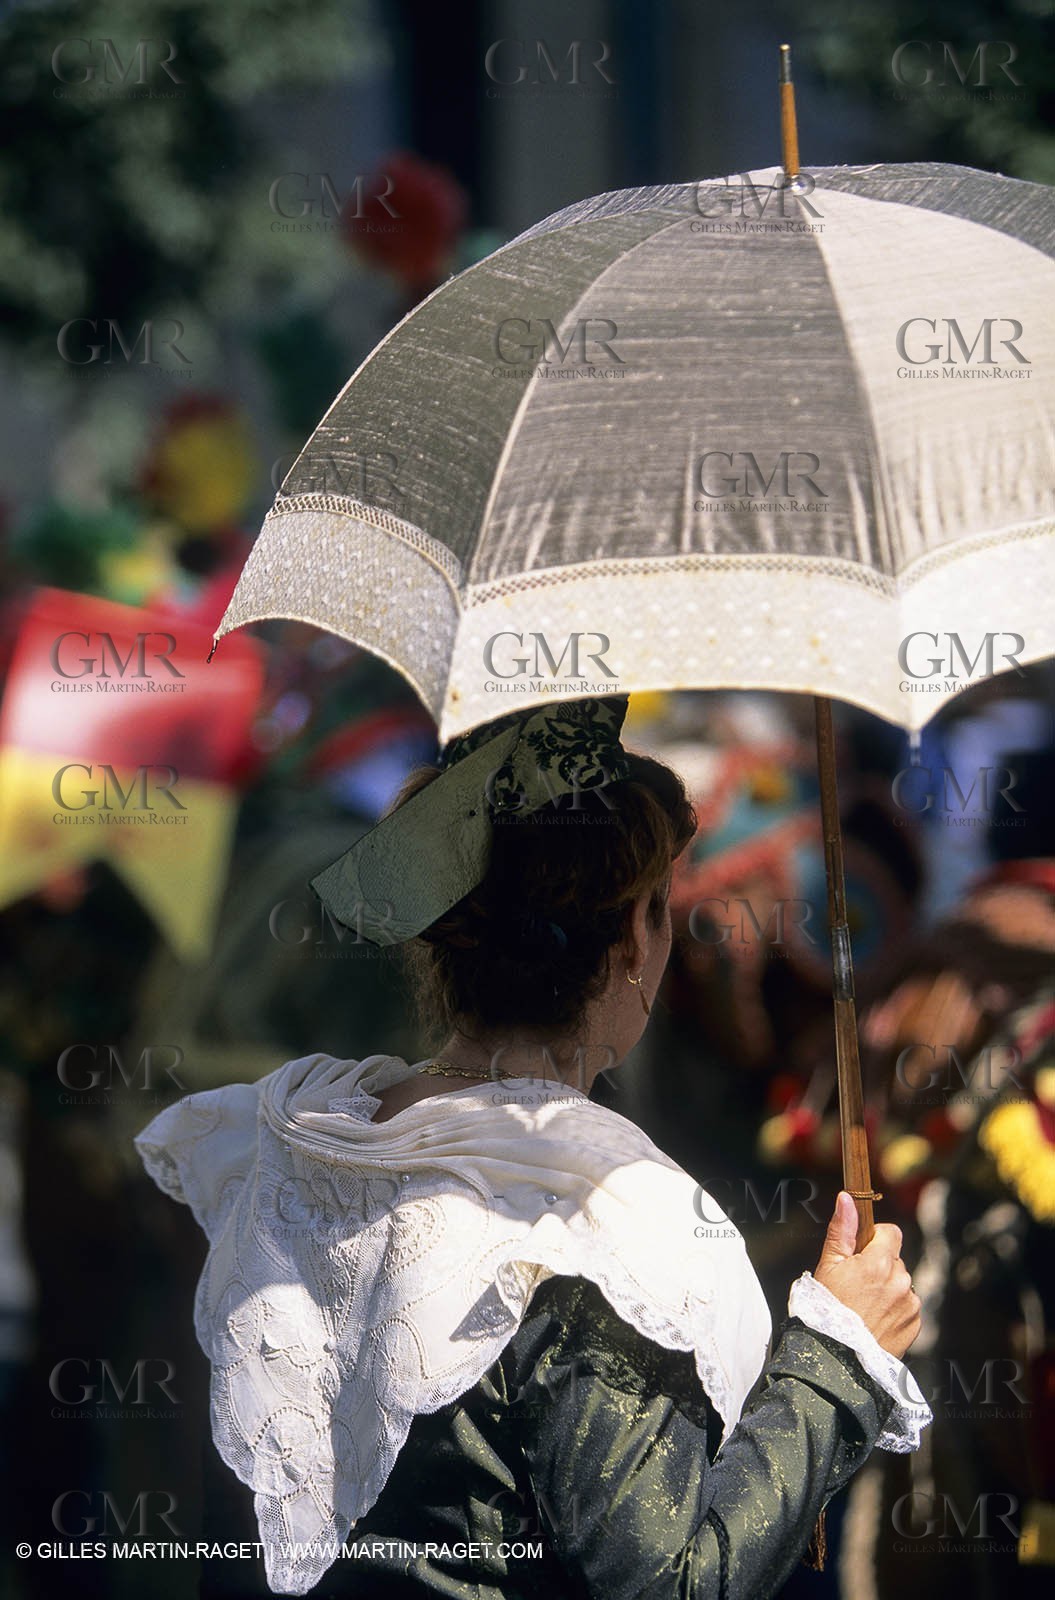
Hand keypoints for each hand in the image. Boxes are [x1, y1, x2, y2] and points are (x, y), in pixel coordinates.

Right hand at [812, 1192, 920, 1358]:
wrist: (839, 1359)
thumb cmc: (827, 1309)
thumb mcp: (828, 1266)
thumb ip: (841, 1229)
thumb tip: (847, 1198)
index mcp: (879, 1262)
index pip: (891, 1232)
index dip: (876, 1238)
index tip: (861, 1251)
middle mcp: (901, 1280)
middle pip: (894, 1259)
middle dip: (880, 1265)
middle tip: (856, 1285)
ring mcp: (911, 1304)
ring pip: (902, 1283)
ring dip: (888, 1288)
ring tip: (865, 1306)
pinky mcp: (916, 1324)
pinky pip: (908, 1306)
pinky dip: (895, 1309)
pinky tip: (876, 1320)